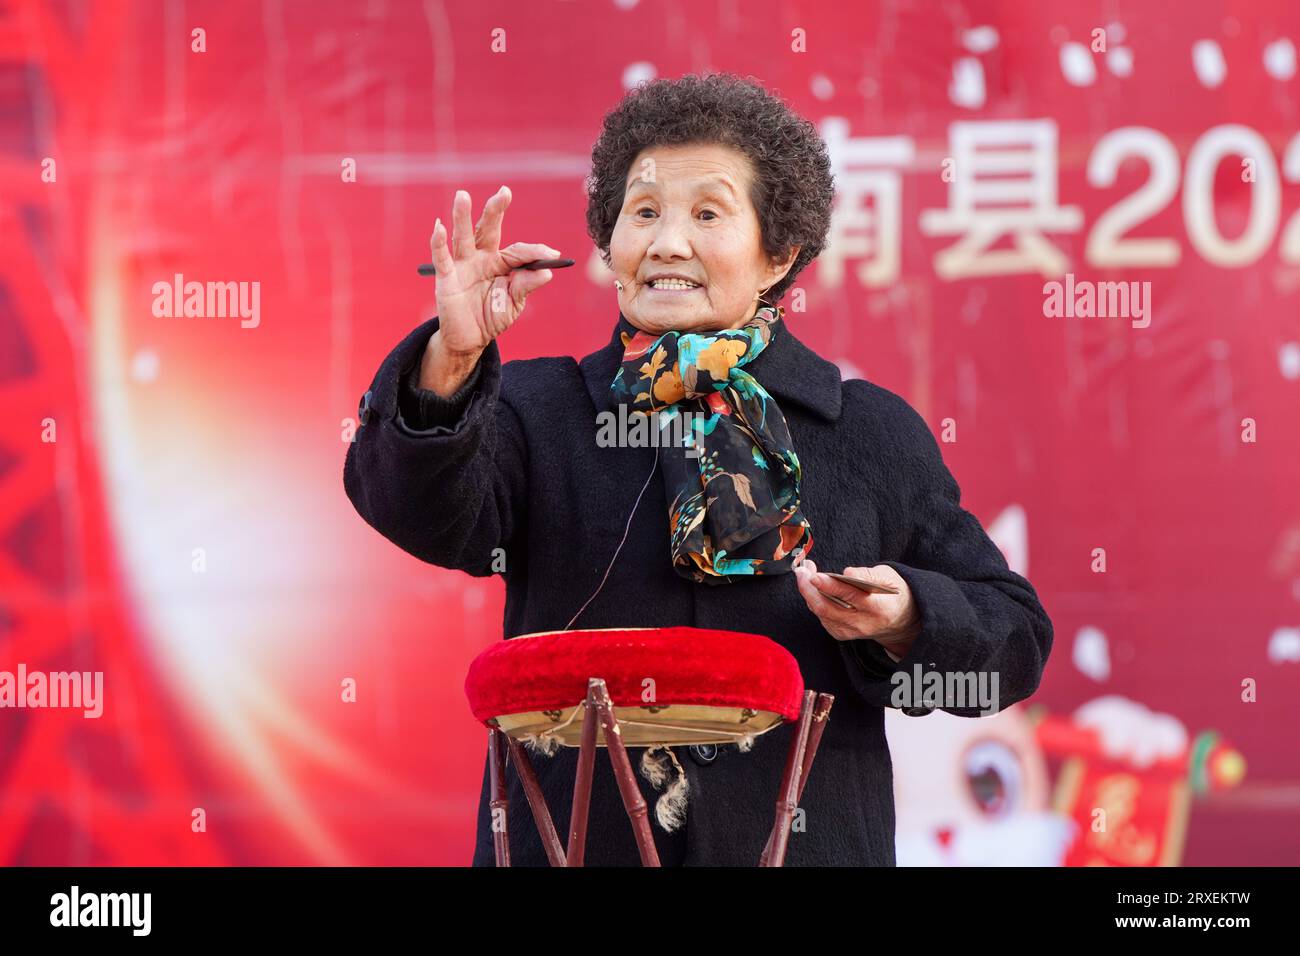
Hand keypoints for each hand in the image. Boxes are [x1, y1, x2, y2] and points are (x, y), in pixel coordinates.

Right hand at [420, 187, 560, 393]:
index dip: (536, 252)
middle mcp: (482, 258)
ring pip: (463, 237)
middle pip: (488, 230)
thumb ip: (526, 286)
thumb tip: (546, 272)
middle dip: (495, 211)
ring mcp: (463, 266)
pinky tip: (438, 227)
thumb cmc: (492, 315)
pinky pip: (442, 258)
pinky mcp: (446, 278)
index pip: (519, 251)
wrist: (470, 339)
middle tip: (504, 192)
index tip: (553, 254)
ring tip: (462, 195)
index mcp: (501, 263)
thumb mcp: (514, 303)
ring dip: (462, 217)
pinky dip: (438, 243)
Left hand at [794, 558, 920, 656]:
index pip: (852, 596)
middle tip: (802, 570)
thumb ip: (868, 575)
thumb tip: (848, 573)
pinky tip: (811, 588)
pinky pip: (822, 618)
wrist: (900, 620)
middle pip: (829, 607)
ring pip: (822, 613)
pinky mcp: (843, 634)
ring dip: (808, 593)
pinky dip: (814, 602)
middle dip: (810, 588)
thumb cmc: (892, 593)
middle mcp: (864, 623)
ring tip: (804, 573)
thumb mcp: (889, 577)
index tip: (815, 575)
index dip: (831, 586)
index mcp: (879, 607)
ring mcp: (852, 631)